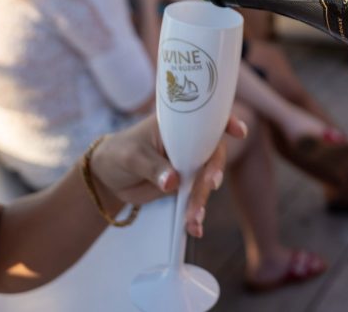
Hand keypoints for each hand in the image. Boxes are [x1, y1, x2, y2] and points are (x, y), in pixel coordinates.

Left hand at [90, 114, 247, 236]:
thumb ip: (153, 168)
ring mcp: (188, 165)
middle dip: (213, 171)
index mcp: (177, 126)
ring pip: (205, 181)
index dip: (225, 122)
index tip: (239, 132)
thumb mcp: (131, 157)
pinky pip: (195, 198)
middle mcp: (188, 143)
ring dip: (202, 199)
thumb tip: (173, 182)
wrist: (108, 178)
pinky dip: (195, 213)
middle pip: (211, 155)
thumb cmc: (118, 154)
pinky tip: (193, 228)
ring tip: (193, 219)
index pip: (205, 120)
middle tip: (210, 185)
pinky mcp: (184, 185)